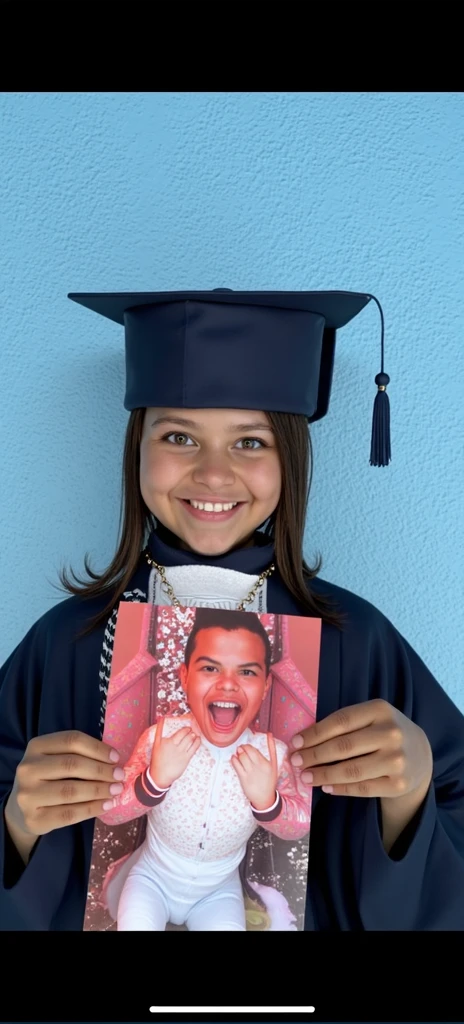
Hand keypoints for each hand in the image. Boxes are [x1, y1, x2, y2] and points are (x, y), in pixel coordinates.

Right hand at [4, 730, 124, 848]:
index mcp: (36, 746)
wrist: (22, 808)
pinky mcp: (33, 819)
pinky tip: (106, 805)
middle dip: (101, 770)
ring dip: (99, 790)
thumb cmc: (48, 777)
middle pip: (72, 765)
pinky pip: (69, 814)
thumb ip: (79, 755)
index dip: (97, 748)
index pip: (71, 740)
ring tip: (116, 790)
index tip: (116, 757)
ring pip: (71, 791)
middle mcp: (28, 768)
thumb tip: (114, 762)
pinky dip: (92, 809)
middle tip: (120, 776)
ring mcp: (28, 795)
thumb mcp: (56, 758)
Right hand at [149, 718, 200, 789]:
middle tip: (190, 730)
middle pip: (185, 735)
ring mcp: (180, 752)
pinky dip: (197, 742)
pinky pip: (194, 748)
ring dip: (193, 735)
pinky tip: (198, 740)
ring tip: (194, 734)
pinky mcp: (186, 758)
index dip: (185, 729)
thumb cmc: (157, 760)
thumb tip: (161, 718)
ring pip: (190, 739)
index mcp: (166, 741)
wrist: (160, 775)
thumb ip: (159, 731)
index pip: (179, 732)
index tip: (186, 729)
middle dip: (189, 731)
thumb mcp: (156, 744)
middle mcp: (173, 745)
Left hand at [232, 733, 278, 810]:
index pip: (253, 750)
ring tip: (238, 753)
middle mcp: (258, 767)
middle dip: (242, 748)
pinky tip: (234, 759)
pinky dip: (233, 760)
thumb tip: (269, 734)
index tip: (246, 748)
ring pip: (241, 757)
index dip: (247, 747)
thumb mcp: (274, 765)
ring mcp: (250, 773)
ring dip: (238, 753)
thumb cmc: (269, 780)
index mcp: (266, 763)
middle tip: (241, 749)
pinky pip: (236, 765)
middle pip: (247, 752)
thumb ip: (272, 749)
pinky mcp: (243, 778)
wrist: (265, 798)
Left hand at [290, 699, 432, 798]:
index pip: (340, 721)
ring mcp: (397, 760)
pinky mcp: (398, 784)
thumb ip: (344, 724)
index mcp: (381, 710)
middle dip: (314, 756)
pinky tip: (327, 788)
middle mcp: (391, 733)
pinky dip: (341, 789)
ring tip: (306, 778)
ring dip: (323, 775)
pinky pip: (362, 788)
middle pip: (343, 747)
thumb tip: (303, 741)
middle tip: (296, 762)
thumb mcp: (371, 718)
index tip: (295, 743)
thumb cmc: (384, 732)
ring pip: (351, 771)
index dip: (314, 733)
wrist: (419, 754)